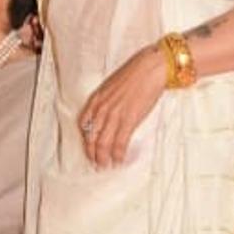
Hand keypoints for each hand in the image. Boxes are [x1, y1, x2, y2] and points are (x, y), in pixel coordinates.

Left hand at [78, 45, 167, 167]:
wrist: (150, 67)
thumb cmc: (135, 73)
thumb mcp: (112, 85)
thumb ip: (106, 100)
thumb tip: (108, 114)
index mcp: (96, 99)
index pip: (83, 124)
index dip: (85, 139)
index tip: (88, 147)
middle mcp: (102, 108)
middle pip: (91, 137)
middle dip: (92, 153)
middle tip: (96, 163)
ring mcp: (114, 115)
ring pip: (102, 143)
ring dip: (103, 158)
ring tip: (106, 166)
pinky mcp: (128, 120)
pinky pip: (119, 143)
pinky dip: (118, 154)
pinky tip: (119, 160)